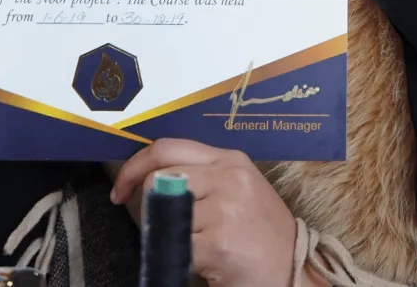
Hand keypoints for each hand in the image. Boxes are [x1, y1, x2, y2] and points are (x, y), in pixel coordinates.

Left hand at [112, 139, 297, 286]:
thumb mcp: (239, 190)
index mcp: (230, 161)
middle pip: (159, 178)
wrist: (294, 269)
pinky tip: (205, 261)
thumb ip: (204, 177)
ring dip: (170, 236)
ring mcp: (224, 209)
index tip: (122, 187)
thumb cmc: (263, 233)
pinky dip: (181, 260)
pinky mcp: (217, 242)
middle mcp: (228, 178)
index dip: (135, 165)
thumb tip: (154, 178)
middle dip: (145, 204)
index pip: (168, 147)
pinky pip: (176, 248)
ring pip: (164, 216)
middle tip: (145, 220)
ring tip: (195, 244)